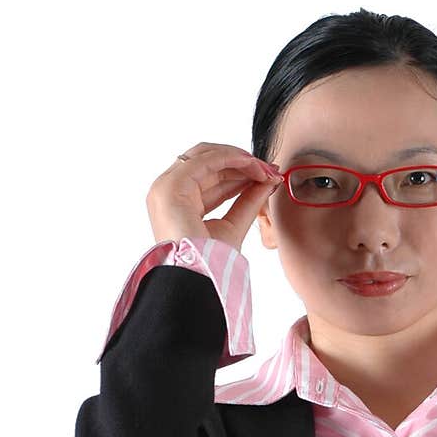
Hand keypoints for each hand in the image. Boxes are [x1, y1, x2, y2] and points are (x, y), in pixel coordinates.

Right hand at [145, 142, 283, 251]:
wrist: (200, 280)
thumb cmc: (212, 264)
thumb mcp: (234, 226)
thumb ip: (248, 202)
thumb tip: (268, 182)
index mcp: (178, 202)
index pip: (210, 177)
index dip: (240, 173)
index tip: (267, 176)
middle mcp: (168, 191)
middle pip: (208, 163)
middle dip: (242, 163)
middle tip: (271, 170)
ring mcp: (166, 187)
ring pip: (207, 156)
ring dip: (240, 159)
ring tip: (266, 169)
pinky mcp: (171, 186)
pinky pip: (206, 160)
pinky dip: (232, 158)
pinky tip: (254, 166)